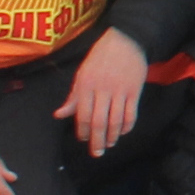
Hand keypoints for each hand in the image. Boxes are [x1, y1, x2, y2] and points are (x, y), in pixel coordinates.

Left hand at [60, 28, 147, 155]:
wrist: (126, 41)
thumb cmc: (100, 58)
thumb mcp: (82, 74)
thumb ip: (73, 97)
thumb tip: (59, 115)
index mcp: (86, 86)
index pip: (82, 115)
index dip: (82, 131)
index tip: (83, 139)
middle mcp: (102, 90)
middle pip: (99, 122)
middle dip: (97, 140)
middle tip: (96, 153)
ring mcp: (120, 91)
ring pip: (115, 120)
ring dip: (112, 136)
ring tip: (110, 144)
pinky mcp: (134, 90)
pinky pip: (131, 113)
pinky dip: (127, 126)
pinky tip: (123, 132)